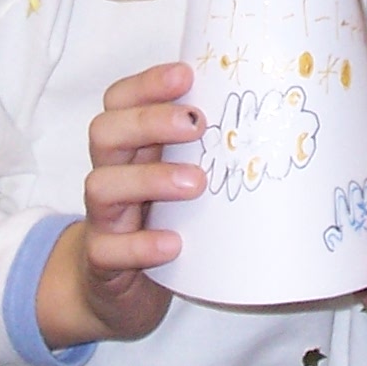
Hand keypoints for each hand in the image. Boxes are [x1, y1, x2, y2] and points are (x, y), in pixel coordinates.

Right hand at [38, 63, 203, 347]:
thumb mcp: (176, 175)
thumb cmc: (157, 220)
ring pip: (101, 186)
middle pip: (105, 132)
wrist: (115, 290)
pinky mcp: (102, 262)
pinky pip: (108, 250)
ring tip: (196, 184)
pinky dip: (140, 246)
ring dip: (149, 179)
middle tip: (197, 123)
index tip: (186, 74)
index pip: (119, 100)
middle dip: (148, 121)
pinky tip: (173, 245)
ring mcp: (103, 219)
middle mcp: (110, 174)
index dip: (147, 84)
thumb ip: (200, 147)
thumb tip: (264, 108)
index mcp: (128, 147)